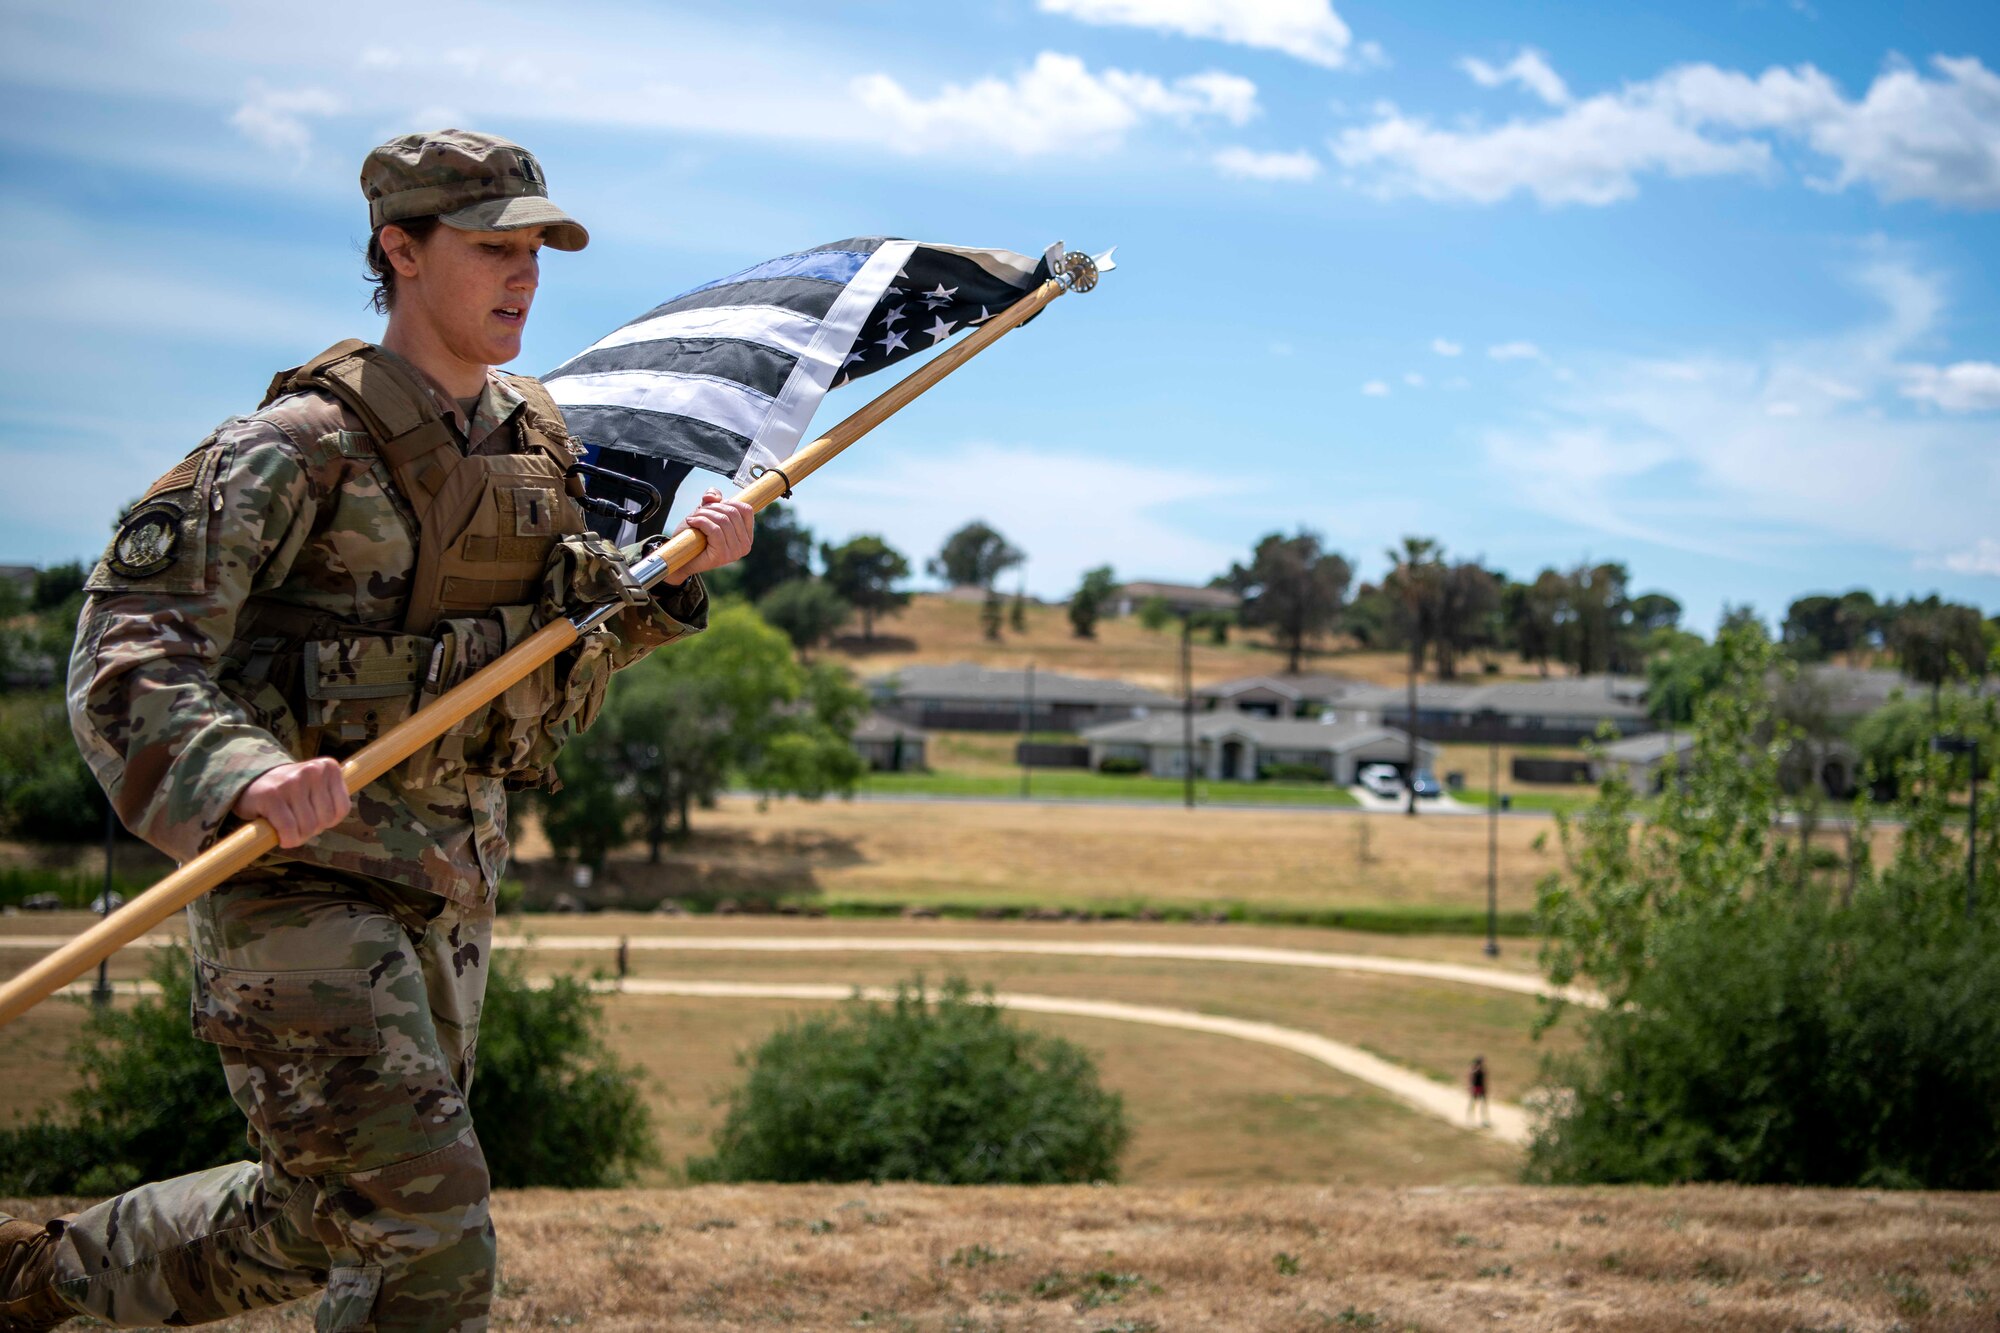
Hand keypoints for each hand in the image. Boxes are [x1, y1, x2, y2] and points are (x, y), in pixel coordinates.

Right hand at [233, 759, 350, 847]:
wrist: (251, 781)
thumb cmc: (290, 790)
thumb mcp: (318, 784)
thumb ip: (335, 796)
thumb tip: (365, 816)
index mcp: (329, 767)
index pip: (342, 810)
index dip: (327, 821)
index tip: (313, 816)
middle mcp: (312, 771)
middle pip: (325, 820)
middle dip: (311, 829)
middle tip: (297, 821)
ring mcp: (291, 782)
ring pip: (308, 827)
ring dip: (298, 836)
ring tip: (288, 826)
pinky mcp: (272, 796)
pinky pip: (289, 829)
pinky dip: (287, 839)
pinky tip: (281, 836)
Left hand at [665, 487, 754, 583]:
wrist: (682, 558)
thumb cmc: (696, 536)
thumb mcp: (706, 512)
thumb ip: (713, 500)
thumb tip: (712, 496)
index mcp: (746, 536)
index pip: (746, 510)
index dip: (728, 502)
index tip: (712, 505)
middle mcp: (745, 545)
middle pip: (732, 513)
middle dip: (712, 507)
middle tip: (698, 512)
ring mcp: (735, 552)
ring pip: (723, 521)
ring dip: (704, 514)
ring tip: (693, 517)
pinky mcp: (722, 555)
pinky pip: (715, 530)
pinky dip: (701, 521)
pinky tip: (692, 522)